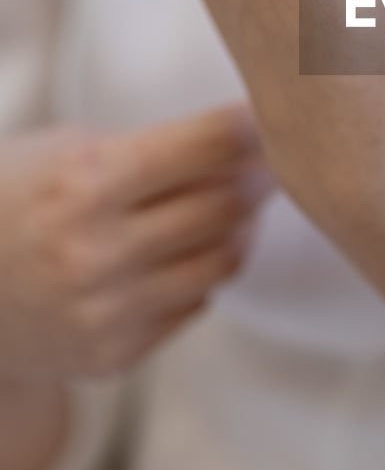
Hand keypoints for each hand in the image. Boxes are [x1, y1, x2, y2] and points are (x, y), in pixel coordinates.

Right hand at [0, 104, 272, 378]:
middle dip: (260, 176)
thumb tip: (250, 141)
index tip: (273, 115)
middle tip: (271, 160)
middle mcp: (98, 252)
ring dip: (242, 227)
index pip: (209, 146)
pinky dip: (200, 272)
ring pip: (223, 260)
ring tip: (237, 204)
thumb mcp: (64, 150)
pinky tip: (186, 250)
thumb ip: (152, 149)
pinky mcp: (113, 354)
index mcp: (86, 183)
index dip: (252, 127)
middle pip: (227, 206)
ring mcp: (106, 311)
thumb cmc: (13, 197)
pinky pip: (194, 303)